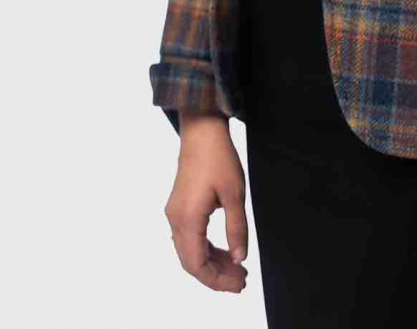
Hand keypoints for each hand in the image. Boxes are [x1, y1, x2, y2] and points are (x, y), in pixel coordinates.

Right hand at [164, 114, 248, 293]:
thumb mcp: (234, 194)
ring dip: (212, 263)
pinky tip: (223, 252)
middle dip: (216, 276)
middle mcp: (176, 220)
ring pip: (190, 251)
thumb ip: (237, 228)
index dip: (216, 280)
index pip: (197, 264)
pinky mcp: (179, 208)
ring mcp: (175, 214)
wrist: (202, 131)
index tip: (238, 284)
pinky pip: (189, 238)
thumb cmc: (219, 158)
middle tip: (241, 280)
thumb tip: (239, 257)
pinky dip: (206, 249)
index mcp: (188, 218)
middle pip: (191, 262)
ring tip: (236, 269)